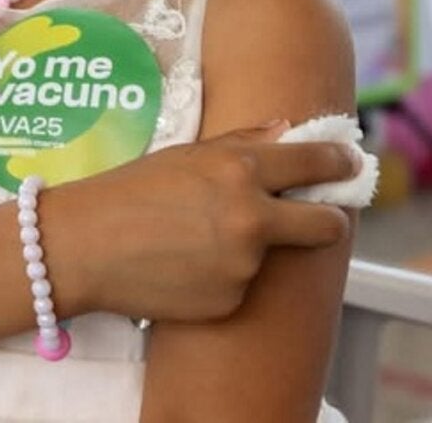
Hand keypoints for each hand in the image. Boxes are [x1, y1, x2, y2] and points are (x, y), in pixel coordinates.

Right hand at [45, 123, 355, 322]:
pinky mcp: (229, 301)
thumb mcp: (184, 155)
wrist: (83, 247)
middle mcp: (251, 218)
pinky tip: (182, 268)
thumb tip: (286, 129)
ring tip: (194, 243)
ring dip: (248, 251)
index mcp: (240, 170)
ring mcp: (243, 265)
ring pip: (270, 258)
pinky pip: (240, 288)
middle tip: (314, 219)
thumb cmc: (127, 191)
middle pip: (327, 226)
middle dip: (328, 221)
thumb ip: (243, 142)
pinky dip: (220, 280)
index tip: (349, 165)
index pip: (317, 163)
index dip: (340, 164)